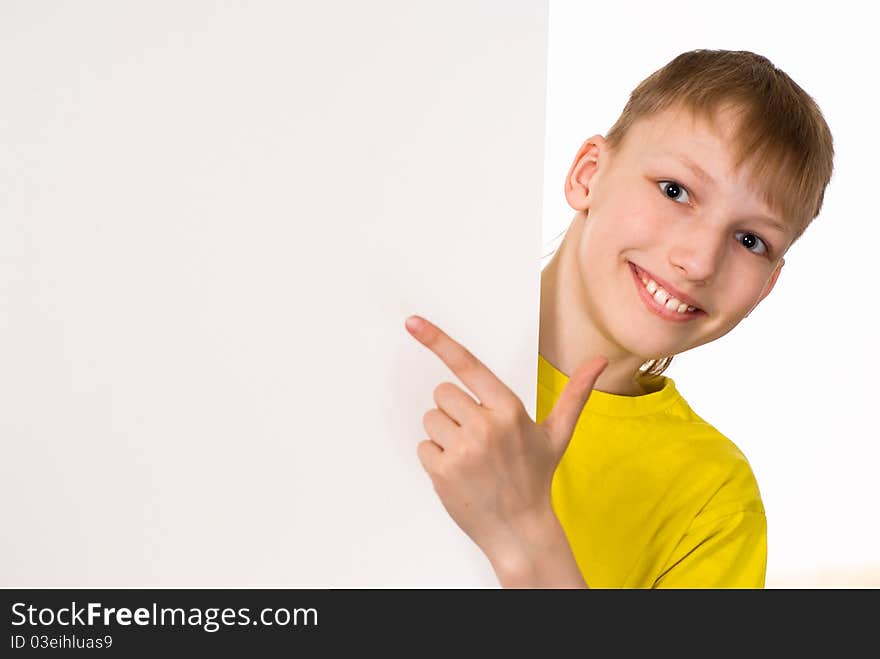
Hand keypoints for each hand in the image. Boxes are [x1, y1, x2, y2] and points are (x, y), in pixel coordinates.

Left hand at [405, 314, 607, 578]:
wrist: (520, 530)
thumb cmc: (536, 477)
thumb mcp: (557, 434)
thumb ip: (575, 394)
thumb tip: (600, 360)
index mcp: (509, 409)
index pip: (467, 365)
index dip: (437, 340)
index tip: (412, 322)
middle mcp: (485, 426)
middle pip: (442, 393)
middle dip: (455, 411)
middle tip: (478, 438)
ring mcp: (462, 450)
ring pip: (430, 419)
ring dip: (444, 435)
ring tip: (471, 458)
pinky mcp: (442, 471)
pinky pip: (423, 447)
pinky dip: (436, 459)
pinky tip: (459, 474)